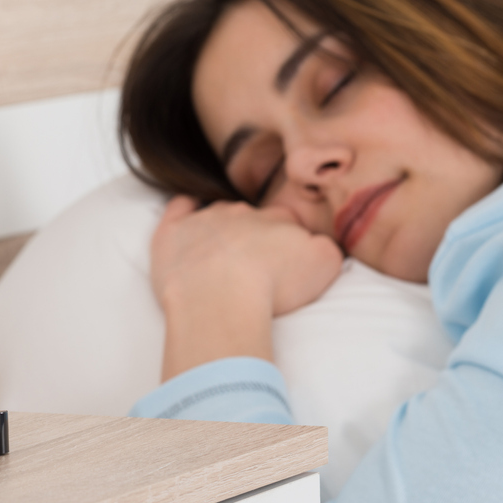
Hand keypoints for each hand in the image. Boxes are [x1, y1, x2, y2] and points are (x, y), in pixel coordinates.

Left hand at [151, 196, 341, 379]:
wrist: (222, 295)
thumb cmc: (274, 285)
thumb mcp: (324, 266)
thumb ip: (327, 248)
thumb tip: (320, 245)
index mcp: (280, 219)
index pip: (289, 223)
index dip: (288, 246)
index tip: (284, 269)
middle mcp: (244, 212)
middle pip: (253, 220)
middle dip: (255, 240)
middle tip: (254, 273)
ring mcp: (207, 218)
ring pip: (219, 214)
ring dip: (222, 231)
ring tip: (221, 265)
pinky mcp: (174, 230)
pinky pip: (180, 207)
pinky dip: (184, 212)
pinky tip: (186, 228)